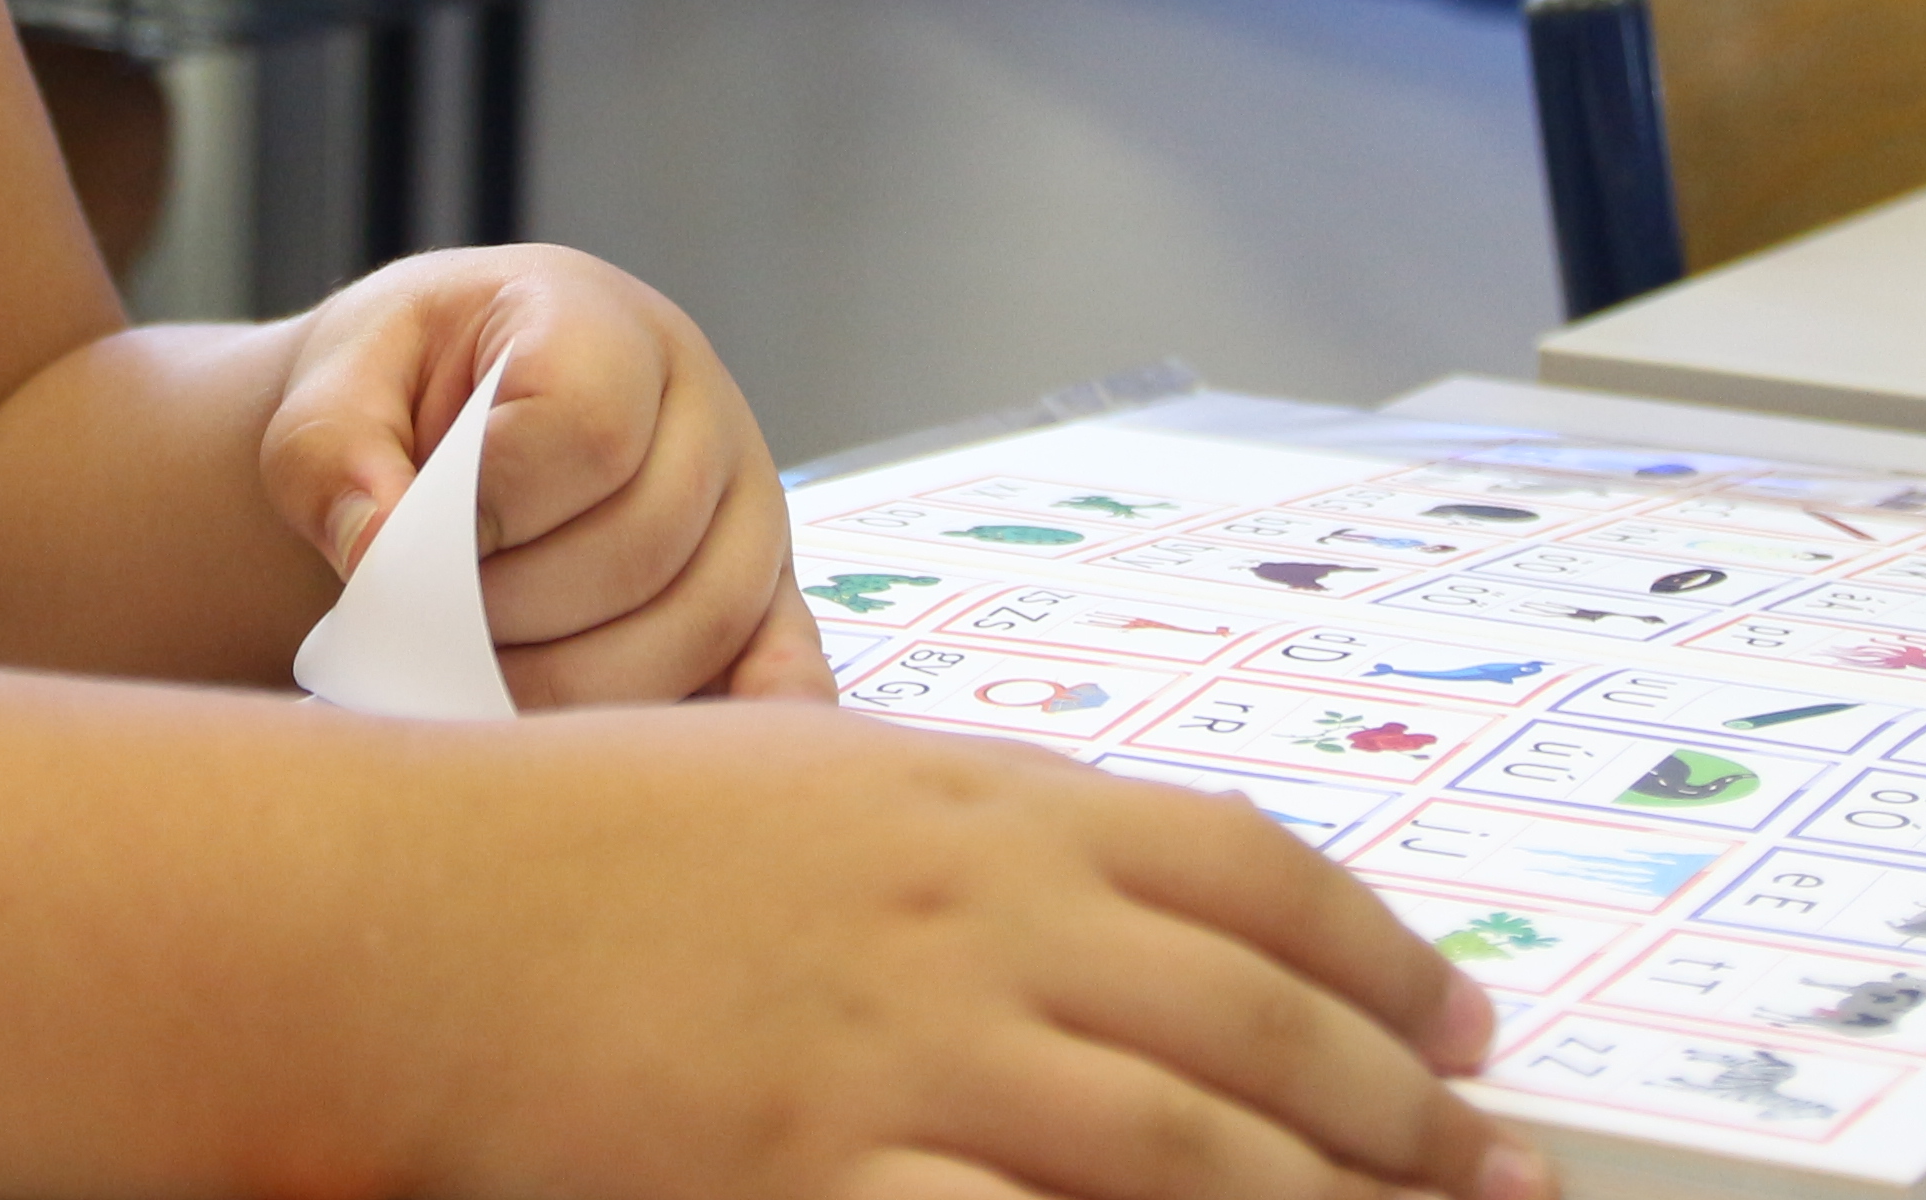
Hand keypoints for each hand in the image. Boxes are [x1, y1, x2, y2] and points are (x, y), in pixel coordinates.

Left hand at [260, 244, 833, 703]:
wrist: (439, 417)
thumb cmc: (395, 398)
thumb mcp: (334, 388)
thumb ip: (332, 455)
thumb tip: (380, 554)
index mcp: (602, 325)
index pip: (586, 426)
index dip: (492, 503)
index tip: (414, 534)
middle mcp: (702, 410)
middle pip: (643, 545)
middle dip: (515, 610)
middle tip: (431, 628)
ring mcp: (746, 507)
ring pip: (699, 627)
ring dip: (572, 684)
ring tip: (478, 676)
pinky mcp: (763, 593)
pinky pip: (780, 668)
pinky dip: (743, 722)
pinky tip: (682, 768)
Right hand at [396, 709, 1545, 1199]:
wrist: (424, 907)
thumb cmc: (604, 833)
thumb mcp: (820, 766)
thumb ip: (983, 824)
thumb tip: (1136, 889)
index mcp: (984, 799)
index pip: (1249, 870)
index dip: (1379, 955)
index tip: (1461, 1027)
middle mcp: (978, 919)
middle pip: (1254, 1023)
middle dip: (1402, 1113)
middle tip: (1500, 1172)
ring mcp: (910, 1056)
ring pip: (1188, 1154)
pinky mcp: (827, 1179)